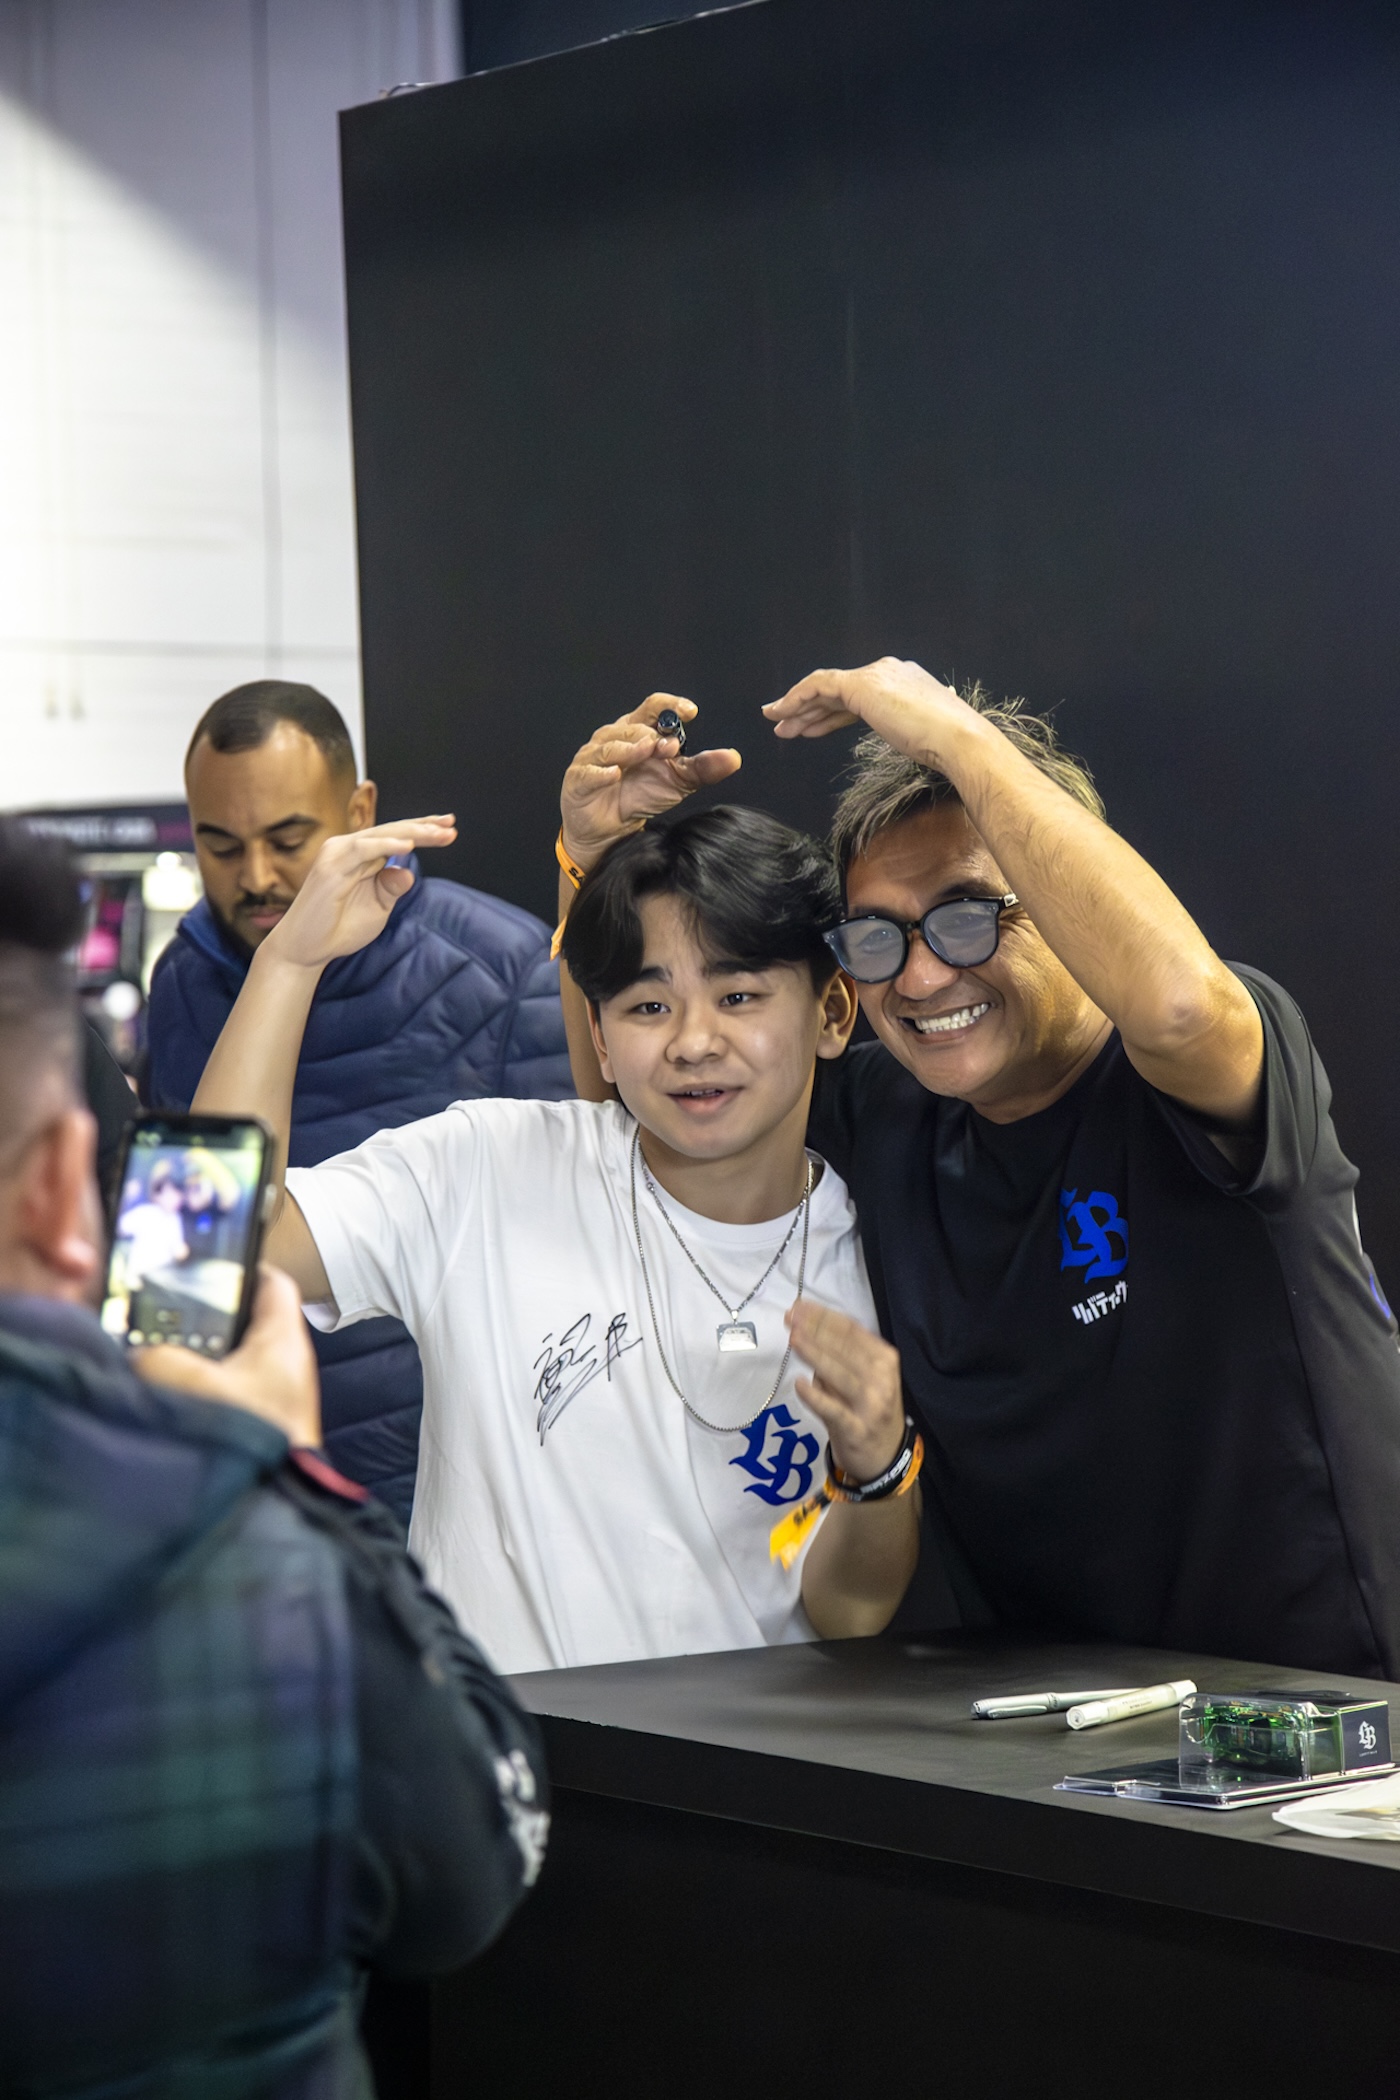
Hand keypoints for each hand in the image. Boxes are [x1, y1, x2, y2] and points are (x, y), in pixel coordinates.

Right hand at [133, 1265, 321, 1447]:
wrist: (272, 1509)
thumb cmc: (248, 1436)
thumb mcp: (186, 1383)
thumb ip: (156, 1358)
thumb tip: (140, 1356)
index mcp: (284, 1338)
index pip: (273, 1281)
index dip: (243, 1266)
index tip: (208, 1263)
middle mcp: (288, 1364)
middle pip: (247, 1322)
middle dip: (208, 1319)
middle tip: (167, 1314)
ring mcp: (279, 1399)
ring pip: (234, 1363)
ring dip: (200, 1362)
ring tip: (158, 1358)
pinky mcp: (264, 1428)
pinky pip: (230, 1396)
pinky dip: (203, 1393)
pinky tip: (171, 1401)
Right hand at [262, 816, 456, 969]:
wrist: (307, 950)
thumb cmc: (339, 928)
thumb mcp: (378, 907)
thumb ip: (392, 888)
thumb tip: (408, 871)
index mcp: (361, 855)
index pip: (396, 836)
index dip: (422, 829)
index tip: (450, 827)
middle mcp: (348, 848)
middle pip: (392, 830)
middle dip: (424, 827)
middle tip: (451, 825)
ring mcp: (337, 854)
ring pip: (381, 835)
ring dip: (412, 833)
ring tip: (439, 834)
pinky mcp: (330, 866)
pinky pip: (363, 850)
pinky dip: (387, 845)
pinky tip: (409, 846)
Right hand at [561, 694, 740, 873]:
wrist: (613, 830)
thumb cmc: (642, 796)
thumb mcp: (678, 782)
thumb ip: (703, 768)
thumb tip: (733, 758)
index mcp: (638, 731)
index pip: (653, 707)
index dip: (670, 705)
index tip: (691, 712)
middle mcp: (614, 738)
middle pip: (632, 725)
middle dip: (653, 734)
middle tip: (670, 748)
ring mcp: (593, 757)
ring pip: (611, 744)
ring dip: (630, 748)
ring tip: (646, 753)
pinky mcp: (579, 780)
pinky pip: (589, 772)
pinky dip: (602, 772)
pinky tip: (614, 775)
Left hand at [762, 657, 974, 766]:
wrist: (958, 739)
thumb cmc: (947, 746)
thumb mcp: (921, 734)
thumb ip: (909, 728)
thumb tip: (915, 739)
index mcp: (903, 681)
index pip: (856, 697)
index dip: (829, 714)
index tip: (809, 728)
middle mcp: (888, 670)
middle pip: (837, 691)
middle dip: (808, 709)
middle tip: (783, 724)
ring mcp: (876, 675)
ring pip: (824, 688)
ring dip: (796, 705)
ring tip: (775, 722)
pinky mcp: (863, 685)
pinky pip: (819, 686)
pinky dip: (798, 698)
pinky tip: (784, 713)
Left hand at [786, 1300, 904, 1481]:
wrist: (885, 1455)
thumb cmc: (868, 1407)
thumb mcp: (865, 1376)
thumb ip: (841, 1355)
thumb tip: (804, 1326)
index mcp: (885, 1359)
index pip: (852, 1331)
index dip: (824, 1316)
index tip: (799, 1306)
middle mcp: (881, 1379)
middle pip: (845, 1348)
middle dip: (815, 1330)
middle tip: (790, 1318)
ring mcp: (871, 1405)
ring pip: (839, 1374)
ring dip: (815, 1354)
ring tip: (793, 1339)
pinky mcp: (856, 1429)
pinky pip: (833, 1410)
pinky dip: (816, 1397)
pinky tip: (800, 1384)